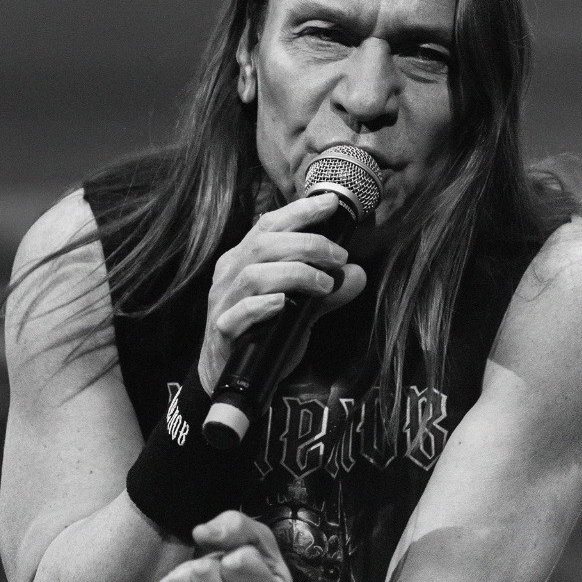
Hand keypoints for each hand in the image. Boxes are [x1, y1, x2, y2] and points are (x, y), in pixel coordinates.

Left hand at [148, 511, 293, 581]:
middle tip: (221, 575)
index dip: (238, 552)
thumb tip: (200, 534)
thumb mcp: (258, 540)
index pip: (237, 563)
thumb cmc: (256, 569)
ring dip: (187, 576)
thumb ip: (236, 527)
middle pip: (201, 571)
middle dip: (208, 563)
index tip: (246, 565)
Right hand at [198, 193, 367, 392]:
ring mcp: (223, 302)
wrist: (230, 378)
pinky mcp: (223, 330)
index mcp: (243, 260)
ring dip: (295, 273)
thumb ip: (326, 292)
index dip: (298, 212)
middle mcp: (229, 275)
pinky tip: (285, 304)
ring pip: (254, 274)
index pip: (268, 225)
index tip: (330, 203)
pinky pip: (241, 312)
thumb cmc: (263, 335)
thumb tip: (358, 273)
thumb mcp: (299, 310)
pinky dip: (265, 305)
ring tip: (325, 283)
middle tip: (339, 256)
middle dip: (307, 244)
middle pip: (264, 244)